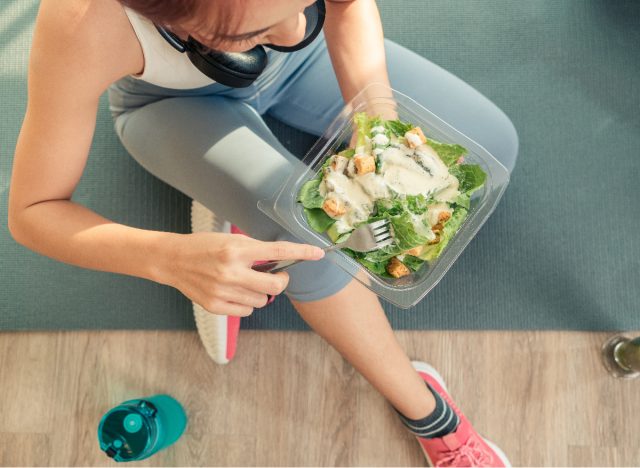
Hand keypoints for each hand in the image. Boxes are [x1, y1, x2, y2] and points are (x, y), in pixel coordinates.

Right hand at [156, 232, 324, 316]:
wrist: (172, 260)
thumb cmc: (204, 246)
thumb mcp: (230, 240)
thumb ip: (255, 251)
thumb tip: (281, 262)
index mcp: (236, 250)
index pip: (278, 251)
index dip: (301, 252)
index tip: (318, 253)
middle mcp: (231, 271)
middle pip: (275, 286)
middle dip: (280, 282)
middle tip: (276, 276)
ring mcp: (222, 291)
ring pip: (262, 300)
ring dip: (260, 292)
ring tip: (244, 282)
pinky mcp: (215, 306)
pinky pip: (247, 311)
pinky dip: (246, 303)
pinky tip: (234, 292)